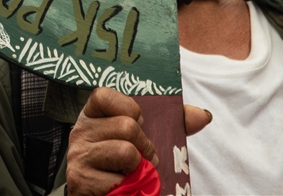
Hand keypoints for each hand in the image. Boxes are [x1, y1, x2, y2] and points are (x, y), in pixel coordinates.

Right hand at [65, 88, 212, 195]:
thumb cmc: (125, 165)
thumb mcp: (144, 139)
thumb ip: (173, 125)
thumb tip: (204, 116)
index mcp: (92, 115)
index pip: (105, 95)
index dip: (130, 109)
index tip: (137, 124)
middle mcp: (80, 131)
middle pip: (126, 126)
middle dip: (145, 146)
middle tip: (142, 158)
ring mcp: (78, 155)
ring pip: (126, 152)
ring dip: (139, 168)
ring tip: (132, 173)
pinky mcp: (81, 180)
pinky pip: (118, 180)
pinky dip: (128, 188)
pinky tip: (120, 187)